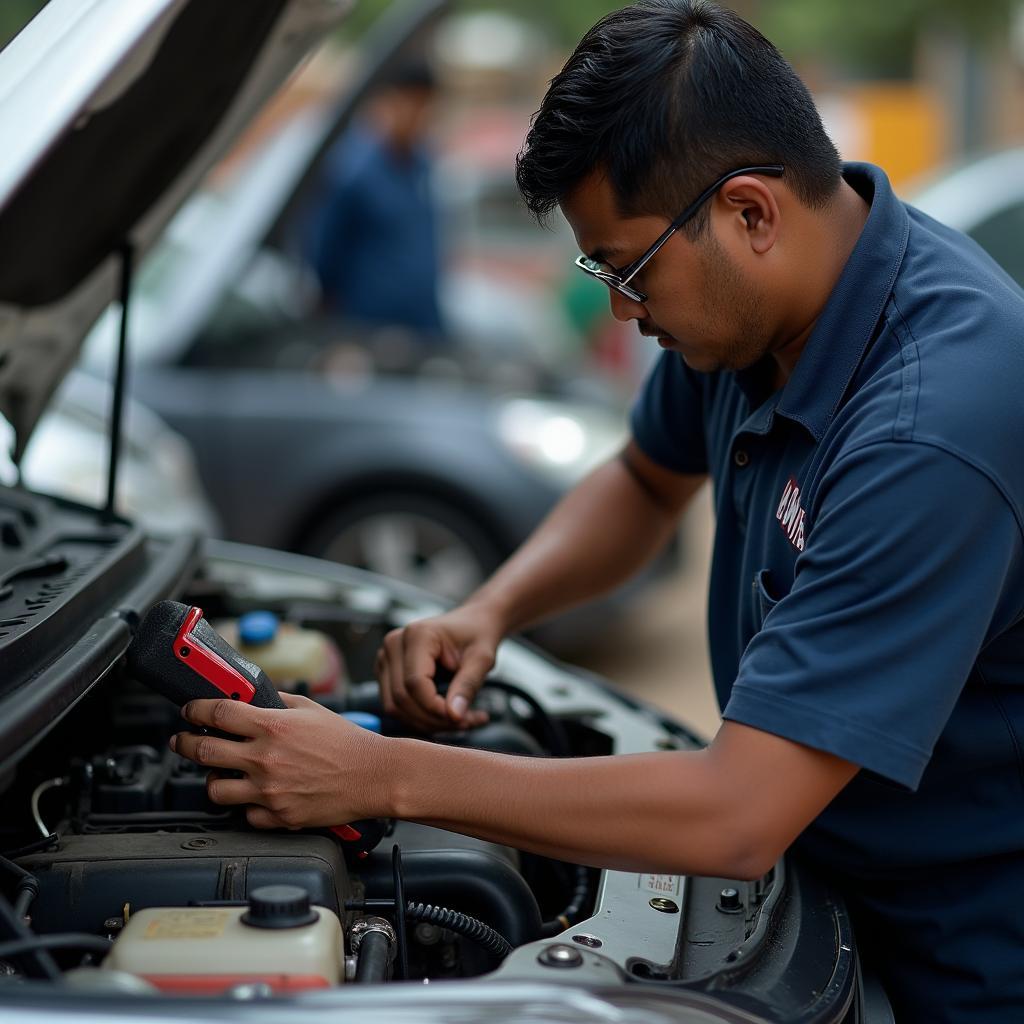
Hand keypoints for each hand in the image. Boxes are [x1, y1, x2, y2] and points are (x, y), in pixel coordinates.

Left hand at [170, 692, 385, 829]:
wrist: (373, 775)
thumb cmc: (347, 742)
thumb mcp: (312, 709)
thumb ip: (278, 701)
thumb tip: (252, 697)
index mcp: (273, 726)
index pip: (217, 713)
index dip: (195, 710)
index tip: (190, 711)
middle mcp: (265, 759)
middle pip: (202, 750)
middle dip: (184, 742)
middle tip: (182, 740)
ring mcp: (269, 791)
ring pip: (215, 789)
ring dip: (213, 778)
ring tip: (220, 773)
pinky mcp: (278, 817)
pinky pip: (245, 813)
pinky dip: (247, 804)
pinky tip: (257, 795)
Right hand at [375, 604, 501, 731]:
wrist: (472, 623)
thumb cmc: (478, 636)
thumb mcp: (482, 659)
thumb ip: (468, 685)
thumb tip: (454, 716)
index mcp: (417, 635)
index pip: (415, 683)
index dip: (436, 708)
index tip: (463, 718)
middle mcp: (394, 643)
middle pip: (402, 698)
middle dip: (434, 719)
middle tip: (467, 722)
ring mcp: (386, 658)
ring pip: (395, 707)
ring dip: (427, 722)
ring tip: (460, 720)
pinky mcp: (386, 672)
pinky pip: (395, 705)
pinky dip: (420, 717)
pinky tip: (446, 715)